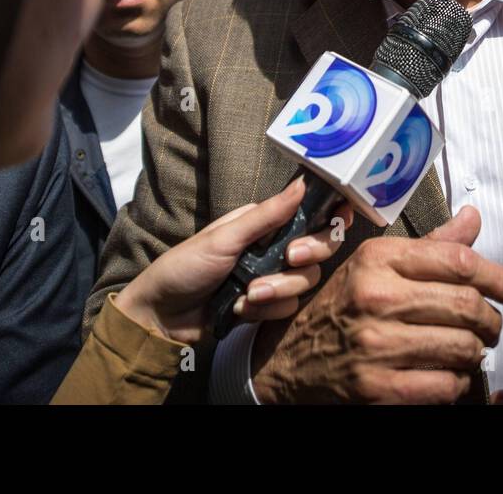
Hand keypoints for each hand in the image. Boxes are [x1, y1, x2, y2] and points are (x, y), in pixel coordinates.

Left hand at [112, 177, 351, 344]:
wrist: (162, 317)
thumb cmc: (184, 266)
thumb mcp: (224, 237)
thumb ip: (267, 215)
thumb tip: (302, 184)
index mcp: (263, 224)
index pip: (310, 215)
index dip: (331, 217)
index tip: (340, 219)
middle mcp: (272, 248)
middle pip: (319, 249)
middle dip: (308, 254)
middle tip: (290, 257)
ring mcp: (270, 278)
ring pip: (304, 282)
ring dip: (277, 289)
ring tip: (247, 294)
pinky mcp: (266, 306)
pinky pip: (287, 309)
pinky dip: (264, 311)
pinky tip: (239, 309)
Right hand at [250, 205, 502, 403]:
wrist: (284, 363)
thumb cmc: (338, 309)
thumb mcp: (373, 266)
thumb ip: (429, 246)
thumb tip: (473, 217)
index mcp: (377, 258)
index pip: (458, 260)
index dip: (498, 276)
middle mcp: (375, 296)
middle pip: (467, 304)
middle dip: (491, 320)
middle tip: (491, 326)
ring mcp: (375, 345)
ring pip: (462, 347)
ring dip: (476, 353)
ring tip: (469, 350)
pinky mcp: (376, 388)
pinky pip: (444, 386)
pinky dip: (456, 383)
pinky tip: (448, 375)